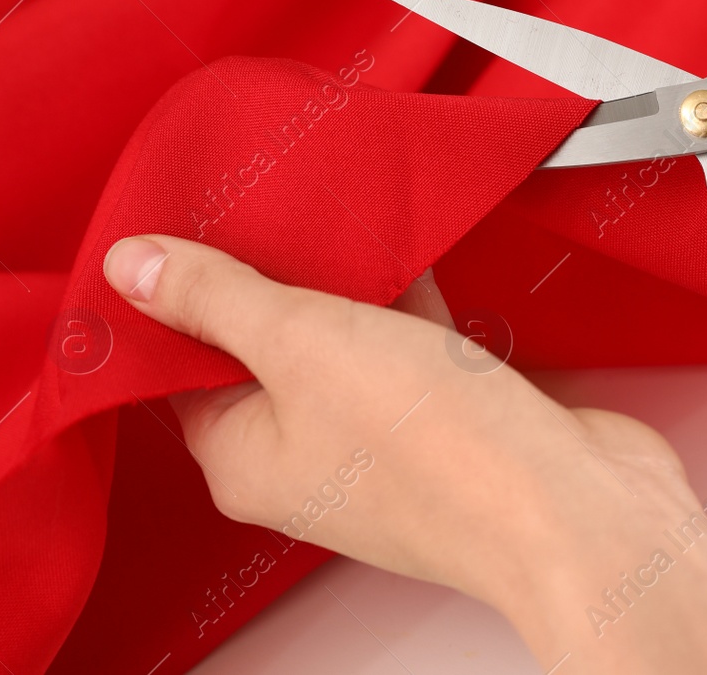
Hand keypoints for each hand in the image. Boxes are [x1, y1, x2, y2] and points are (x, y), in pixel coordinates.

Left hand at [103, 235, 706, 673]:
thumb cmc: (442, 454)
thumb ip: (218, 298)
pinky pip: (408, 343)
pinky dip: (406, 297)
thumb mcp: (305, 344)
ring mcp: (381, 441)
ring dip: (343, 280)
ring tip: (334, 206)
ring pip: (341, 342)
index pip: (177, 367)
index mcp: (245, 458)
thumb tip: (132, 268)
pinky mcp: (447, 419)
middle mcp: (308, 456)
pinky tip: (411, 243)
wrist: (574, 508)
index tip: (182, 223)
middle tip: (262, 199)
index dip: (176, 294)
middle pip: (263, 348)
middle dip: (267, 273)